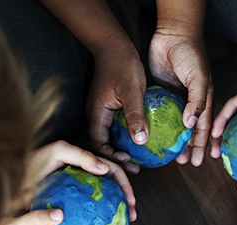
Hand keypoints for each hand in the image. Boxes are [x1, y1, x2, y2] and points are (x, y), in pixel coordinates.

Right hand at [87, 45, 147, 173]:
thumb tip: (139, 140)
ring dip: (121, 149)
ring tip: (138, 159)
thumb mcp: (132, 91)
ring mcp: (102, 111)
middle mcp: (97, 115)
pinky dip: (125, 137)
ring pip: (109, 137)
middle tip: (135, 167)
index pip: (98, 145)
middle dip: (116, 158)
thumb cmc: (122, 64)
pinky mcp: (110, 107)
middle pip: (102, 144)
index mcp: (97, 114)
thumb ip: (135, 115)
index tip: (128, 162)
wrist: (114, 44)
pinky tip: (139, 140)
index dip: (110, 157)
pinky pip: (116, 127)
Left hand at [149, 26, 212, 166]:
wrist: (173, 33)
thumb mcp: (198, 78)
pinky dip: (157, 125)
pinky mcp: (160, 92)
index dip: (203, 144)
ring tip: (168, 155)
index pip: (204, 127)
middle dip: (188, 147)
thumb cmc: (191, 54)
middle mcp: (190, 101)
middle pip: (189, 130)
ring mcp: (174, 98)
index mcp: (203, 100)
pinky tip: (152, 135)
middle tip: (183, 163)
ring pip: (173, 125)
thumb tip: (191, 125)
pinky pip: (159, 113)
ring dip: (172, 140)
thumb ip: (197, 101)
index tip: (199, 161)